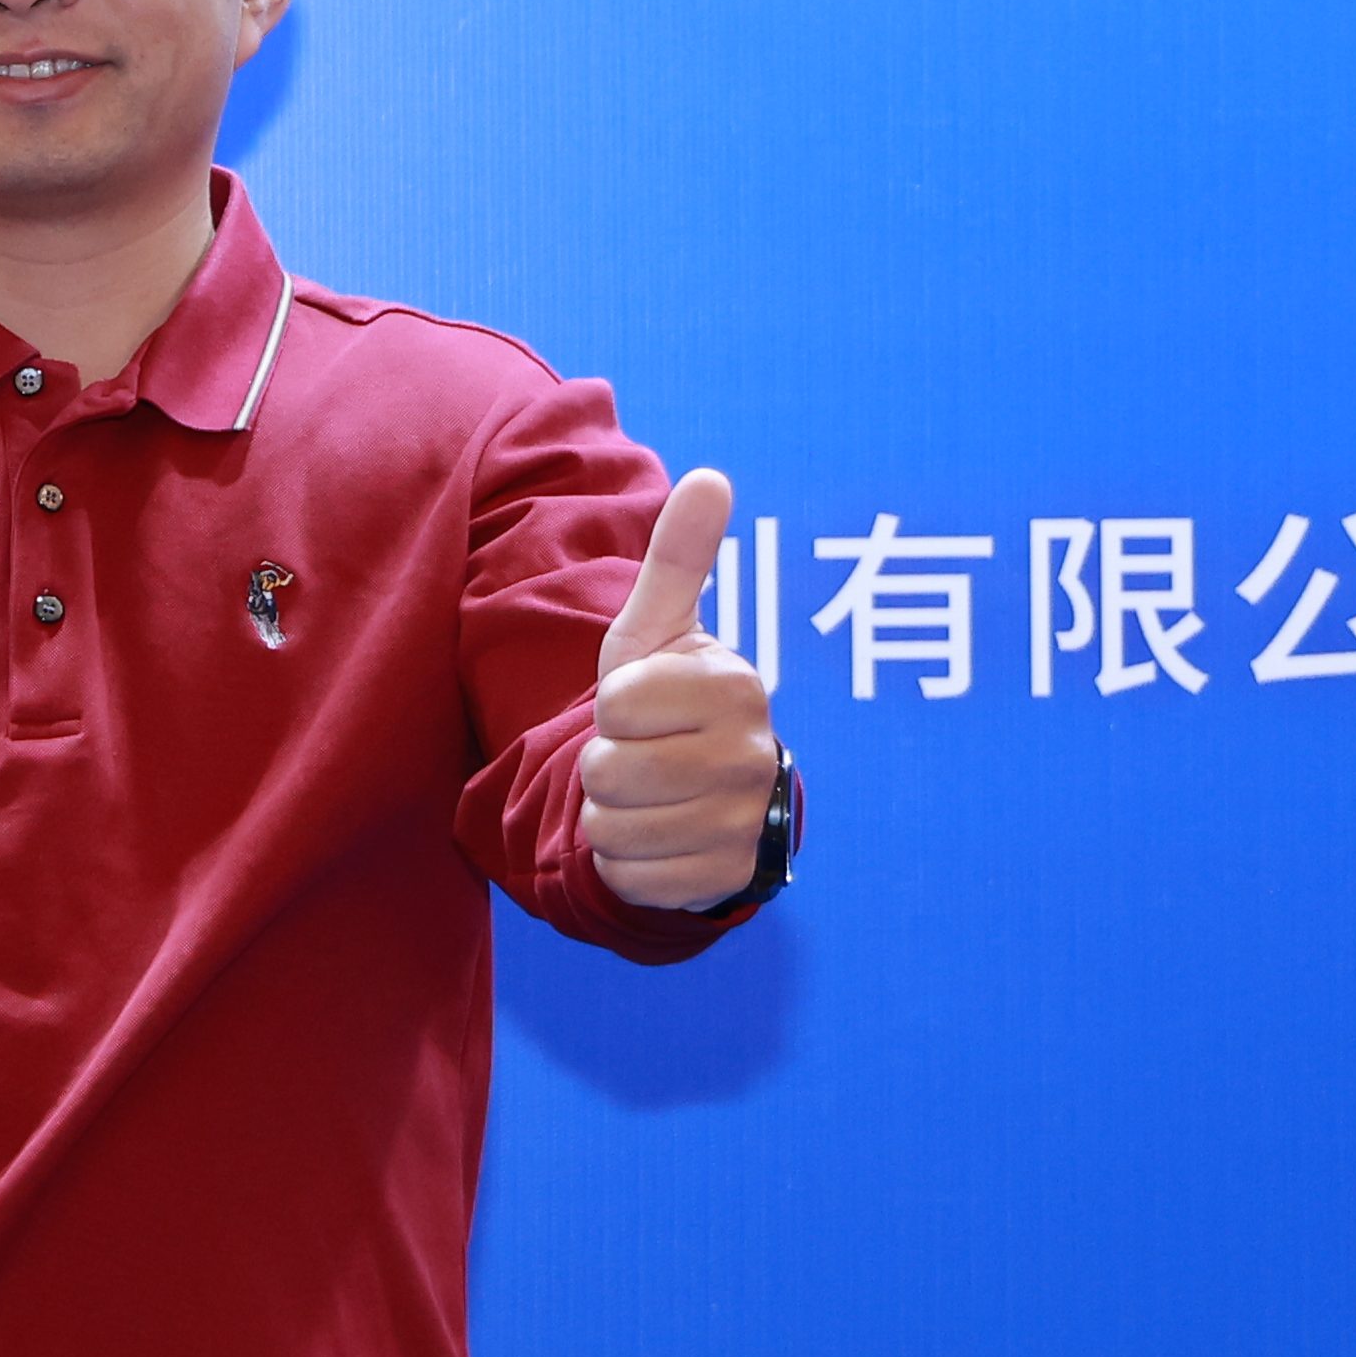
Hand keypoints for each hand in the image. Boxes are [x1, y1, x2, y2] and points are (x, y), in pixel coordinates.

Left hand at [584, 468, 782, 911]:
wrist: (701, 794)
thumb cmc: (665, 703)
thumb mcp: (658, 631)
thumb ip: (679, 558)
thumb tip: (712, 476)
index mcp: (735, 685)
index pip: (616, 704)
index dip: (609, 708)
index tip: (639, 707)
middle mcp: (753, 754)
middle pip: (609, 771)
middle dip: (602, 768)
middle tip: (640, 756)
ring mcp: (745, 822)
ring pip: (615, 828)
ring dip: (610, 817)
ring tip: (646, 795)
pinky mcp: (728, 880)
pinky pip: (633, 878)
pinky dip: (628, 865)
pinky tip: (658, 840)